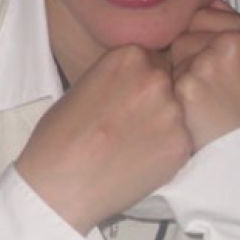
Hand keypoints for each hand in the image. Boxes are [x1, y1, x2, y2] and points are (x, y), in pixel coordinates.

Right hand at [15, 45, 191, 233]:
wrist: (59, 182)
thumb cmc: (59, 136)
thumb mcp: (83, 86)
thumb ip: (117, 79)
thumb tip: (133, 85)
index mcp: (127, 57)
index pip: (151, 60)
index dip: (139, 81)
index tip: (126, 97)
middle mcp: (154, 79)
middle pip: (168, 83)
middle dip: (153, 100)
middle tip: (129, 122)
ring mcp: (171, 112)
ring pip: (177, 113)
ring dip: (161, 125)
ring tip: (131, 144)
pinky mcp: (181, 145)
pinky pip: (180, 142)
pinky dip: (164, 151)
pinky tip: (138, 159)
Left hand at [170, 0, 239, 149]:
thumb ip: (231, 24)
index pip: (201, 15)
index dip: (197, 39)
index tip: (207, 61)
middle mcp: (233, 41)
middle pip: (184, 34)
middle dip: (185, 56)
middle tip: (206, 84)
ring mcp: (209, 62)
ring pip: (172, 55)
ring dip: (176, 73)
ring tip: (200, 97)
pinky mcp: (188, 85)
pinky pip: (164, 77)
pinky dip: (170, 92)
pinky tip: (189, 107)